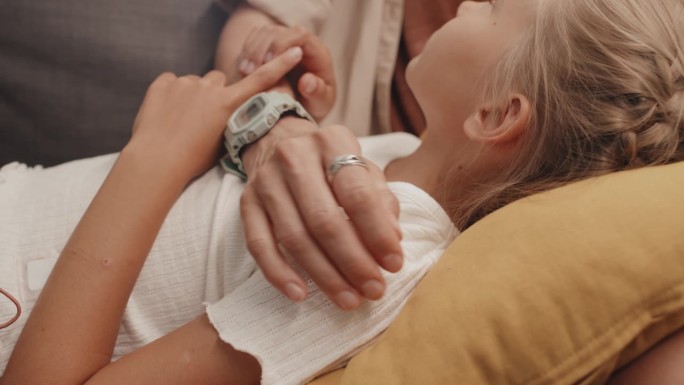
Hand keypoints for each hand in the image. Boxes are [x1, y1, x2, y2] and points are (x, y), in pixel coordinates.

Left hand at [127, 47, 303, 181]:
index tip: (293, 52)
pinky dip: (169, 94)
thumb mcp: (222, 145)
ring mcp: (184, 83)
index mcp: (228, 103)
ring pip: (194, 82)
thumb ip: (231, 122)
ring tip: (180, 119)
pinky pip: (170, 82)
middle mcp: (209, 87)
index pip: (260, 80)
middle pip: (218, 80)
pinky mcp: (162, 84)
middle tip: (202, 115)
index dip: (279, 65)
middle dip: (214, 92)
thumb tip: (231, 117)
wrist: (157, 160)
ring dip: (191, 95)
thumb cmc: (192, 160)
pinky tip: (165, 113)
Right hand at [238, 25, 335, 121]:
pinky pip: (253, 40)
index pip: (300, 34)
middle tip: (251, 72)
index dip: (283, 45)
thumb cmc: (315, 103)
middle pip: (277, 31)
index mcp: (317, 52)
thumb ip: (318, 93)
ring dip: (251, 52)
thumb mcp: (321, 103)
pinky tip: (243, 72)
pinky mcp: (270, 46)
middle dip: (262, 49)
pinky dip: (246, 53)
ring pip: (263, 33)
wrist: (304, 106)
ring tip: (245, 74)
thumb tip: (307, 81)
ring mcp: (284, 41)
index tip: (269, 64)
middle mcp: (300, 41)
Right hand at [240, 122, 403, 310]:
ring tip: (347, 299)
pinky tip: (301, 294)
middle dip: (352, 262)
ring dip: (323, 275)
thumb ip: (381, 201)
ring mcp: (266, 180)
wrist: (280, 141)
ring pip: (294, 237)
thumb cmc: (332, 164)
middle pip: (324, 220)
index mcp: (332, 142)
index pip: (357, 193)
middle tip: (373, 290)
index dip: (377, 233)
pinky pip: (259, 244)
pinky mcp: (247, 202)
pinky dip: (279, 273)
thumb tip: (392, 239)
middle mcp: (295, 157)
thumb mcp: (363, 169)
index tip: (394, 264)